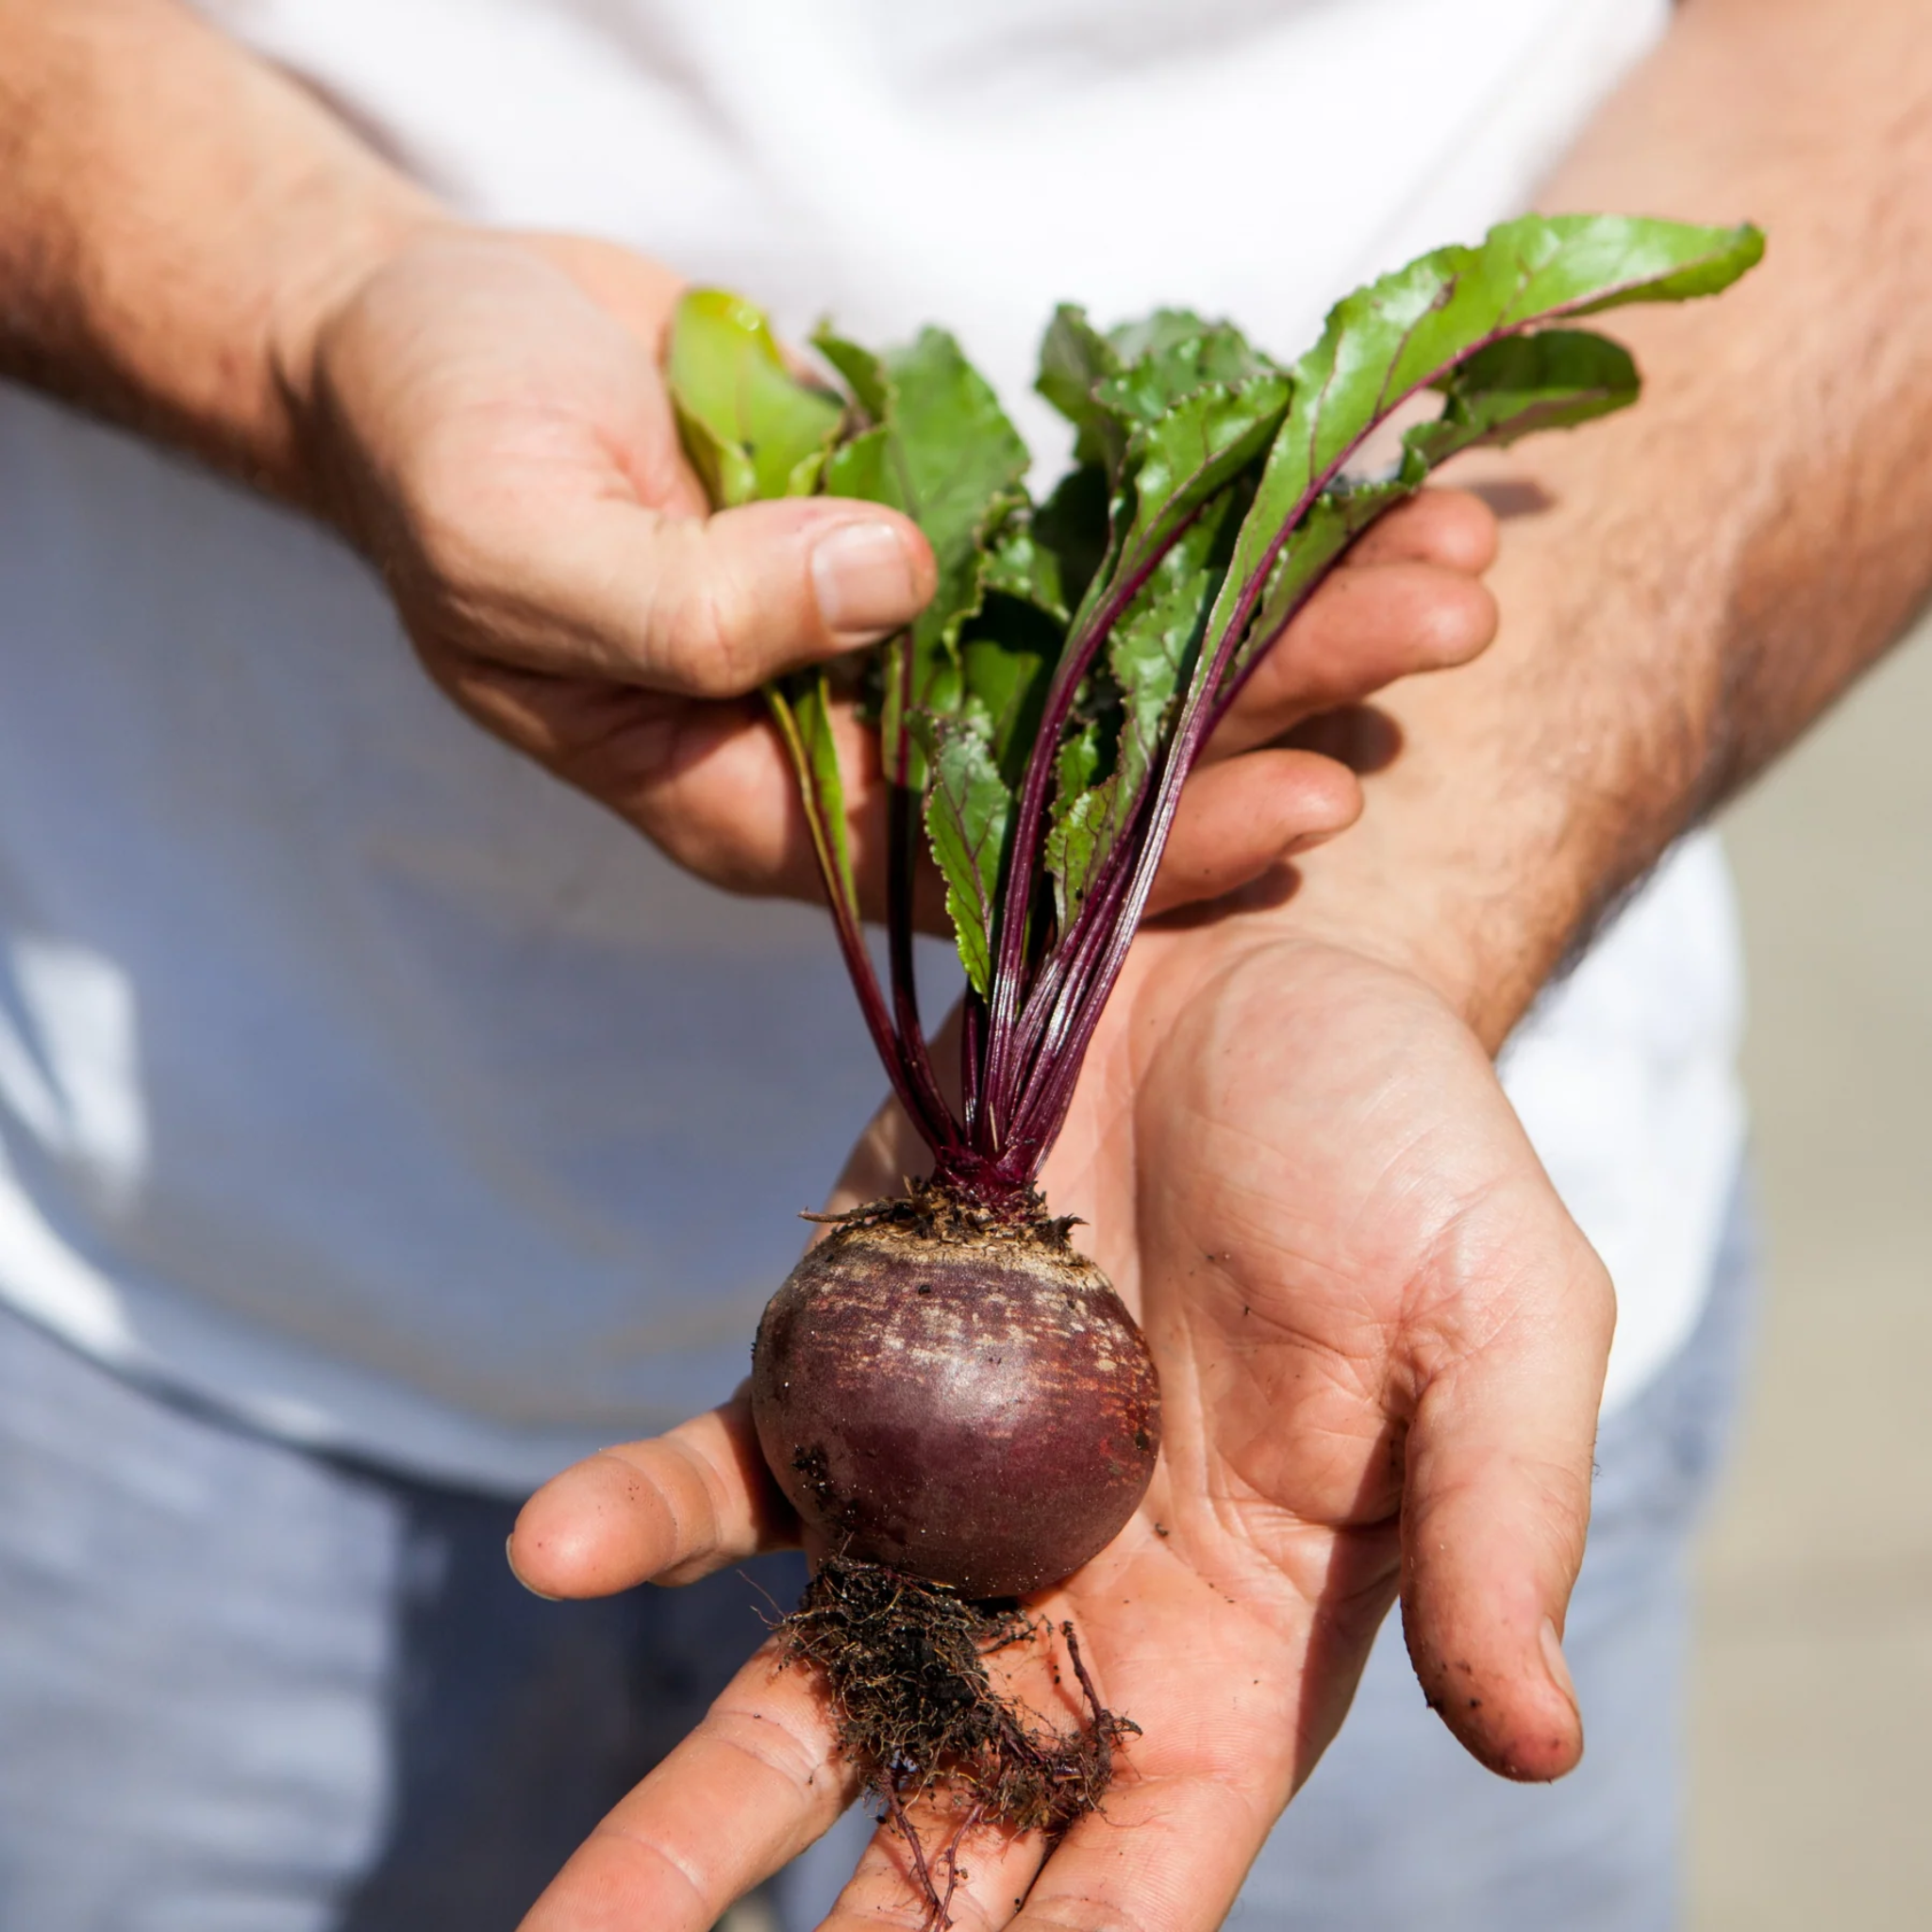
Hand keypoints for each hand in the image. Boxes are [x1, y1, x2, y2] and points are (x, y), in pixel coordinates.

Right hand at [282, 224, 1497, 915]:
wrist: (428, 338)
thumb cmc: (438, 450)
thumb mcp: (517, 540)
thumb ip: (686, 604)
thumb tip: (895, 592)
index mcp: (760, 802)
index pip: (982, 868)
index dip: (1143, 851)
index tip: (1312, 800)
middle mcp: (856, 745)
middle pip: (1091, 760)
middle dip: (1269, 698)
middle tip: (1445, 622)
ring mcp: (902, 636)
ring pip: (1116, 651)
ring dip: (1277, 602)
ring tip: (1445, 547)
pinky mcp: (928, 530)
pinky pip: (1085, 539)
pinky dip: (1200, 515)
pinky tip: (1330, 482)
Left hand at [507, 930, 1611, 1928]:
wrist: (1265, 972)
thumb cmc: (1414, 1150)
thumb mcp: (1501, 1322)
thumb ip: (1500, 1527)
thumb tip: (1540, 1744)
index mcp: (1240, 1635)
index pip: (1136, 1865)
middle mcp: (1080, 1597)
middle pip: (943, 1825)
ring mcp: (955, 1485)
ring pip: (812, 1684)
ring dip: (687, 1816)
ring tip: (570, 1929)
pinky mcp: (863, 1359)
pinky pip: (746, 1466)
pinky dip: (650, 1514)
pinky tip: (557, 1547)